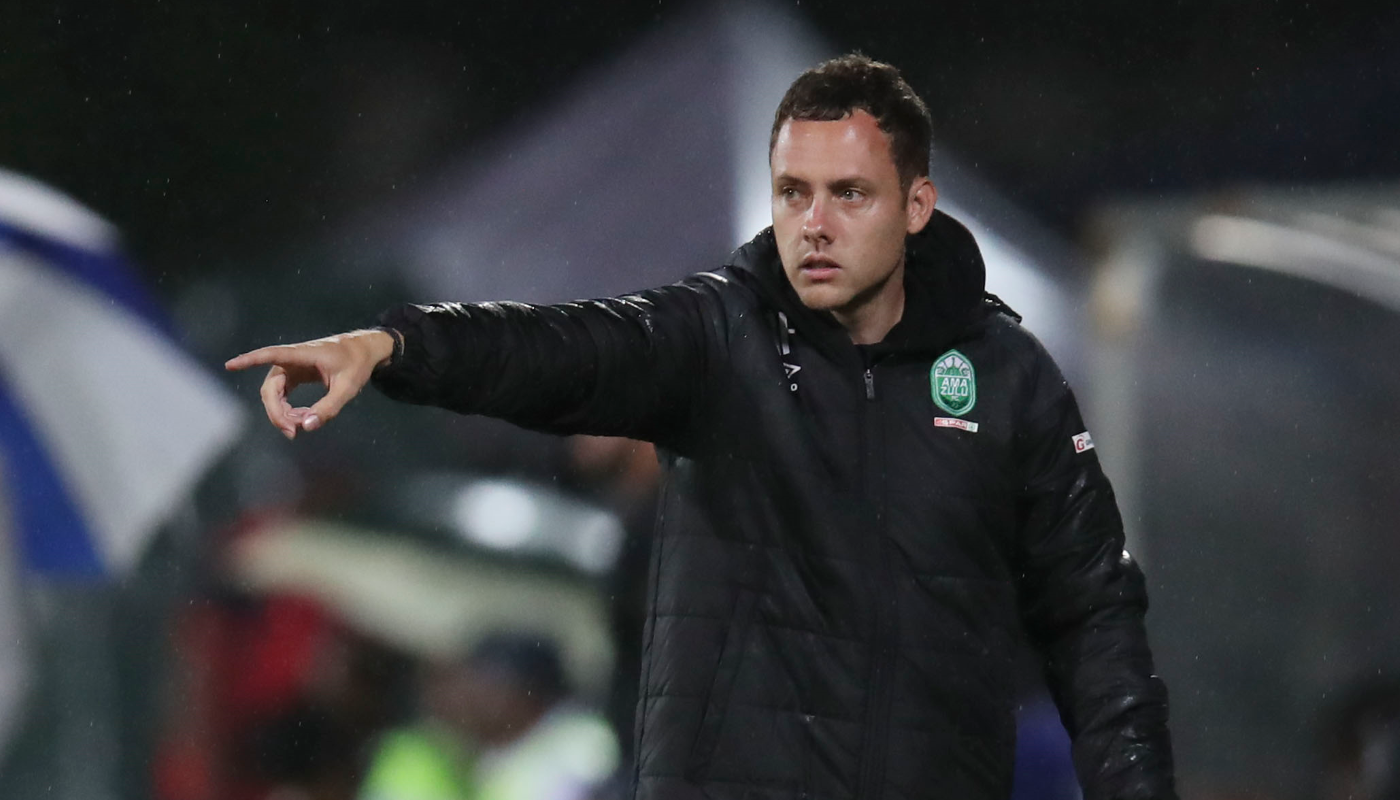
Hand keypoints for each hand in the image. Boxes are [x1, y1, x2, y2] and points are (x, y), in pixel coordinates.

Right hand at [225, 329, 395, 438]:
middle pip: (270, 389)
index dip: (249, 360)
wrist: (364, 351)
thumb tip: (307, 427)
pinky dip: (288, 410)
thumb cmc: (357, 364)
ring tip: (302, 426)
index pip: (271, 355)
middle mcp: (292, 359)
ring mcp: (291, 368)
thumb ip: (328, 408)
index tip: (229, 365)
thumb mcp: (348, 388)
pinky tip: (303, 419)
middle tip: (292, 433)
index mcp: (303, 354)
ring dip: (283, 414)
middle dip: (277, 413)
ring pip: (274, 395)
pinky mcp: (294, 375)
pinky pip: (282, 396)